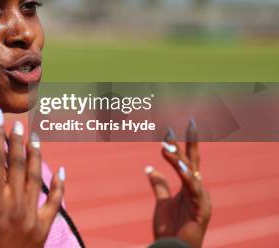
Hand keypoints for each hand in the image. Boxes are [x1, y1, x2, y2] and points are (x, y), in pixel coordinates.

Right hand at [0, 107, 65, 247]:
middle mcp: (14, 204)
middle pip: (18, 164)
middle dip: (18, 141)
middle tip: (19, 122)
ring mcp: (32, 216)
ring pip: (37, 178)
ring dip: (37, 155)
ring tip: (36, 137)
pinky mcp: (43, 228)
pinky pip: (55, 203)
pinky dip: (59, 186)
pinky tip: (62, 171)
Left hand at [146, 121, 211, 247]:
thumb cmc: (171, 228)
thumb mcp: (162, 202)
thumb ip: (159, 185)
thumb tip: (149, 168)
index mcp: (189, 187)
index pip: (185, 161)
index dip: (179, 145)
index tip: (169, 129)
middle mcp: (198, 190)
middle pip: (194, 162)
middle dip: (191, 142)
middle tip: (189, 123)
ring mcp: (201, 199)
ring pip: (190, 173)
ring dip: (178, 158)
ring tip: (166, 145)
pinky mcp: (202, 209)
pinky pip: (193, 189)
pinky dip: (186, 177)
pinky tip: (179, 166)